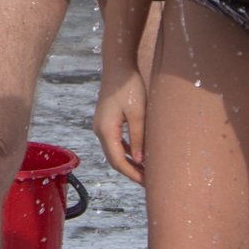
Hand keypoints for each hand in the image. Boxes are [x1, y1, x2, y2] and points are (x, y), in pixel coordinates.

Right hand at [94, 68, 147, 184]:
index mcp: (106, 130)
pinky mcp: (106, 120)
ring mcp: (101, 125)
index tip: (147, 183)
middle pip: (114, 159)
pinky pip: (116, 141)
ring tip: (146, 170)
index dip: (132, 174)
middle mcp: (100, 130)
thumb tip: (140, 161)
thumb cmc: (129, 86)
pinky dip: (127, 150)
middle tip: (148, 181)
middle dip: (131, 171)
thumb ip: (138, 137)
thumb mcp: (138, 113)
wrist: (118, 65)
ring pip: (115, 151)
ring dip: (129, 162)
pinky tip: (139, 154)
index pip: (118, 161)